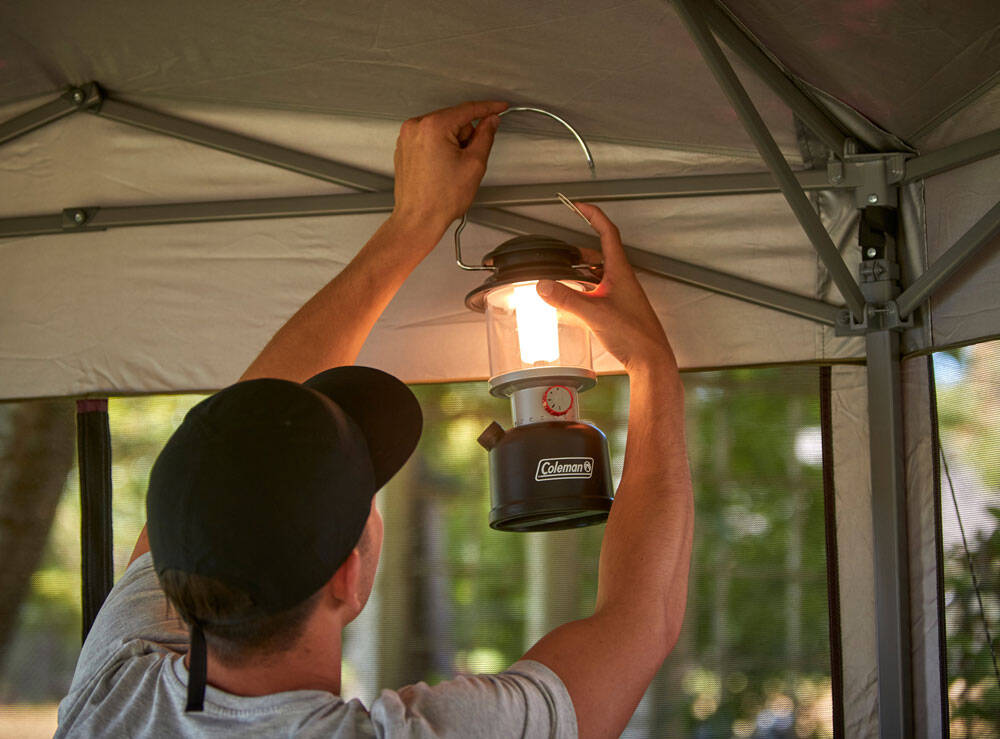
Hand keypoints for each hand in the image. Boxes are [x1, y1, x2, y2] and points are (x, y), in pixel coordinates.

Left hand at [391, 100, 507, 238]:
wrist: (418, 220)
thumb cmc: (441, 199)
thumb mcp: (474, 164)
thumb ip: (485, 136)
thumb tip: (490, 121)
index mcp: (433, 126)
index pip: (468, 109)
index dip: (489, 108)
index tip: (500, 107)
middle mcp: (416, 127)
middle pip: (454, 120)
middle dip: (466, 136)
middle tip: (467, 161)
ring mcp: (407, 137)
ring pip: (442, 130)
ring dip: (453, 143)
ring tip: (451, 169)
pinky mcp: (404, 148)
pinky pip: (429, 139)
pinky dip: (440, 149)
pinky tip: (441, 169)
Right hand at [536, 203, 676, 373]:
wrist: (650, 361)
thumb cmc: (634, 336)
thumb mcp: (594, 314)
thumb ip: (566, 299)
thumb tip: (543, 285)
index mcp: (620, 272)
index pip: (607, 233)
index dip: (593, 215)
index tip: (578, 206)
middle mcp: (622, 280)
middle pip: (599, 254)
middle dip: (577, 250)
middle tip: (560, 251)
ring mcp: (620, 295)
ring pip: (597, 274)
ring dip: (579, 272)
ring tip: (560, 275)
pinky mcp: (618, 310)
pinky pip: (597, 292)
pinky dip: (582, 291)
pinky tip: (571, 302)